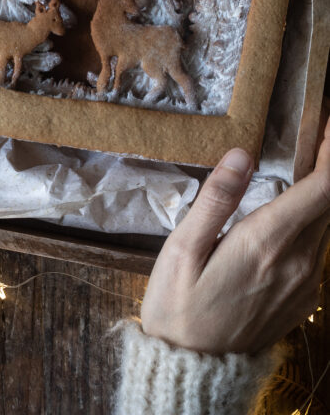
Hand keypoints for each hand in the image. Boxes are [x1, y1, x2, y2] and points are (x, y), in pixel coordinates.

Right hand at [141, 120, 329, 355]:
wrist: (192, 371)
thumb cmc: (178, 307)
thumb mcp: (181, 250)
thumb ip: (215, 198)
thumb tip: (243, 153)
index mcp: (266, 244)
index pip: (322, 188)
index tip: (329, 121)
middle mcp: (297, 263)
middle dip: (329, 164)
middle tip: (318, 132)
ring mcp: (304, 284)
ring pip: (327, 226)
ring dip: (323, 192)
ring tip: (308, 162)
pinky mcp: (302, 298)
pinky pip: (319, 249)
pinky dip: (315, 220)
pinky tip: (294, 210)